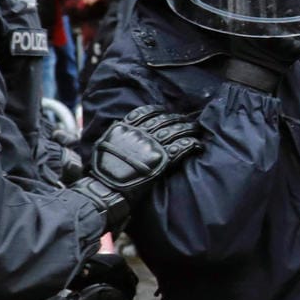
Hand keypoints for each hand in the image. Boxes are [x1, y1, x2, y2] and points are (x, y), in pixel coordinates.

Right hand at [71, 107, 204, 229]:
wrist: (107, 189)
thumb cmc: (103, 171)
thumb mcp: (104, 144)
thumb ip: (116, 133)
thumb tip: (119, 126)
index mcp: (127, 128)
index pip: (146, 113)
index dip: (159, 110)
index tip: (166, 111)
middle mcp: (141, 134)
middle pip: (165, 120)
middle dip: (178, 118)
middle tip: (188, 119)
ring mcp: (152, 146)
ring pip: (176, 131)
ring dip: (188, 129)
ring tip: (196, 129)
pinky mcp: (162, 160)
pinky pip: (181, 147)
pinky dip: (190, 144)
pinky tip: (197, 144)